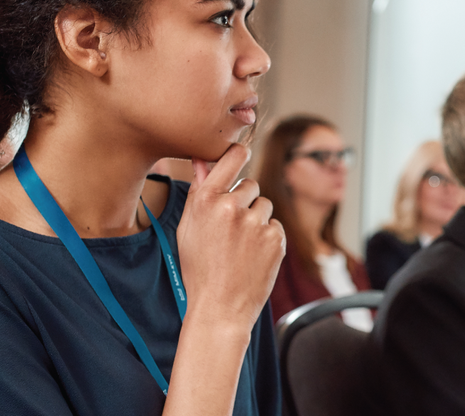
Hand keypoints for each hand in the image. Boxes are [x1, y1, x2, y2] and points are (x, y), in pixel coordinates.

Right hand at [176, 144, 284, 332]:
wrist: (220, 309)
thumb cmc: (199, 269)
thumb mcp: (188, 229)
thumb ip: (198, 191)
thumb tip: (203, 160)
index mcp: (207, 200)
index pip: (233, 157)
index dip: (239, 155)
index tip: (241, 155)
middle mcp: (232, 207)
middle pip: (250, 185)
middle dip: (244, 201)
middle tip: (231, 229)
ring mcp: (256, 223)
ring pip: (265, 206)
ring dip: (257, 220)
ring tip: (241, 246)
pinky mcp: (276, 239)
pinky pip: (275, 226)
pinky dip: (268, 238)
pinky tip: (253, 256)